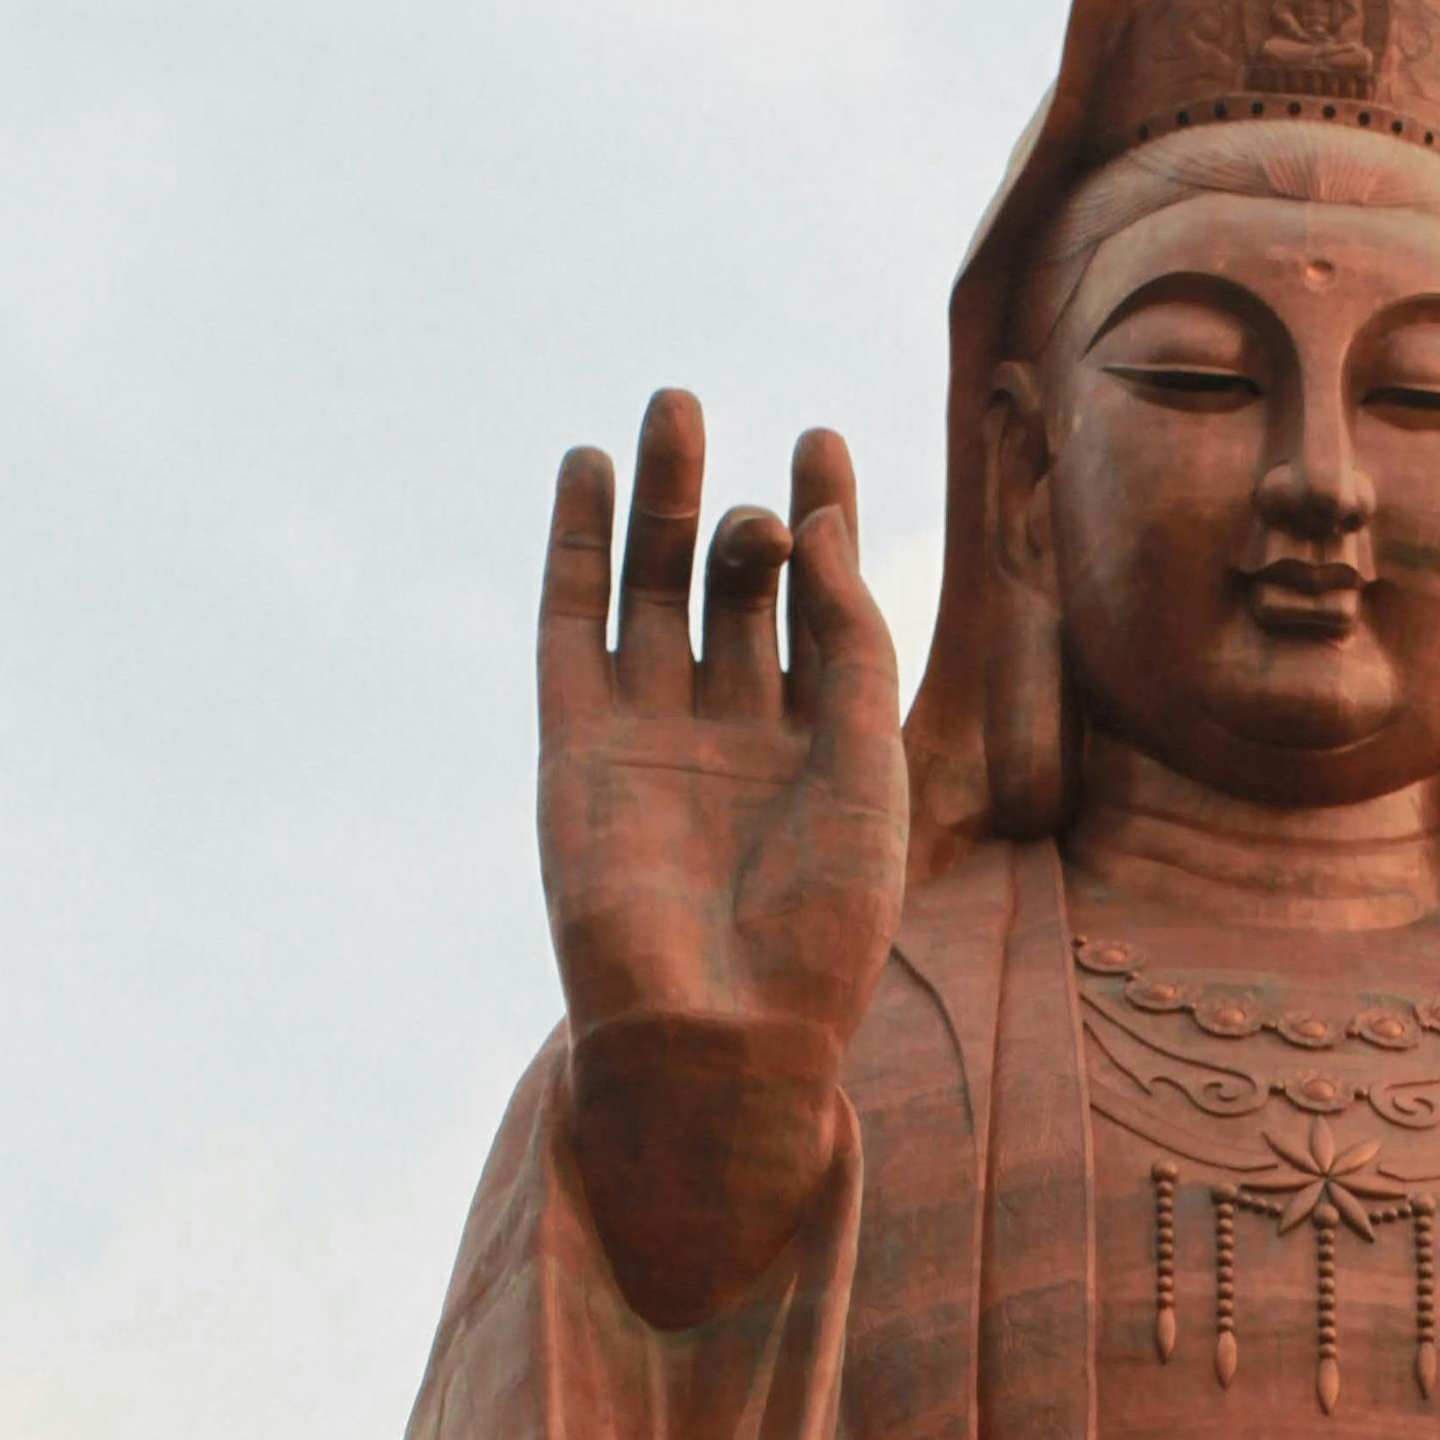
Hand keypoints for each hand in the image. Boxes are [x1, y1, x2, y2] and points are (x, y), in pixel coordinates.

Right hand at [538, 390, 906, 1319]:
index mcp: (818, 746)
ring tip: (673, 407)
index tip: (824, 440)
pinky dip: (575, 550)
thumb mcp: (869, 767)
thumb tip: (817, 519)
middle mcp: (733, 733)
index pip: (819, 606)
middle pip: (732, 590)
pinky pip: (570, 630)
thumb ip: (851, 642)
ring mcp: (651, 737)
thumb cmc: (818, 926)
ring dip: (660, 502)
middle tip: (737, 426)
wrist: (724, 1032)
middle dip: (735, 507)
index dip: (822, 521)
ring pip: (652, 592)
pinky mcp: (578, 748)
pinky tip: (586, 471)